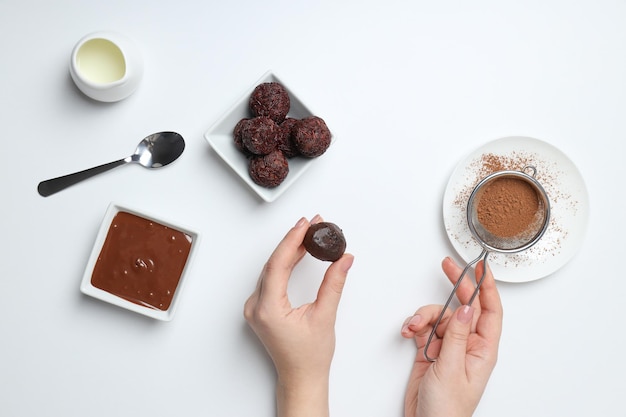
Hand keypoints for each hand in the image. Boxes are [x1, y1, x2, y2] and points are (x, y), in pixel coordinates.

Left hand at [244, 215, 353, 416]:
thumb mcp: (325, 316)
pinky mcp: (260, 308)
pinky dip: (284, 264)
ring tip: (308, 235)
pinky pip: (270, 278)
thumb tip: (343, 259)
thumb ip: (333, 283)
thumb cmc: (309, 356)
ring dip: (289, 251)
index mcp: (267, 309)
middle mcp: (256, 307)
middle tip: (312, 225)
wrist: (300, 377)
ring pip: (271, 269)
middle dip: (293, 241)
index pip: (278, 263)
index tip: (305, 224)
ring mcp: (255, 308)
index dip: (292, 240)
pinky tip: (297, 253)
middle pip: (273, 263)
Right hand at [401, 257, 502, 416]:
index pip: (490, 310)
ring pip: (438, 316)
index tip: (480, 267)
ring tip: (413, 327)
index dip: (486, 286)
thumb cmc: (448, 409)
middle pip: (464, 306)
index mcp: (482, 349)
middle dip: (456, 286)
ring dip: (423, 316)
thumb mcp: (452, 368)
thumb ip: (456, 336)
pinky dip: (414, 326)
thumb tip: (465, 308)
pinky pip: (423, 327)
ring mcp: (448, 346)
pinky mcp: (430, 350)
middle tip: (448, 267)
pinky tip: (408, 332)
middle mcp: (467, 344)